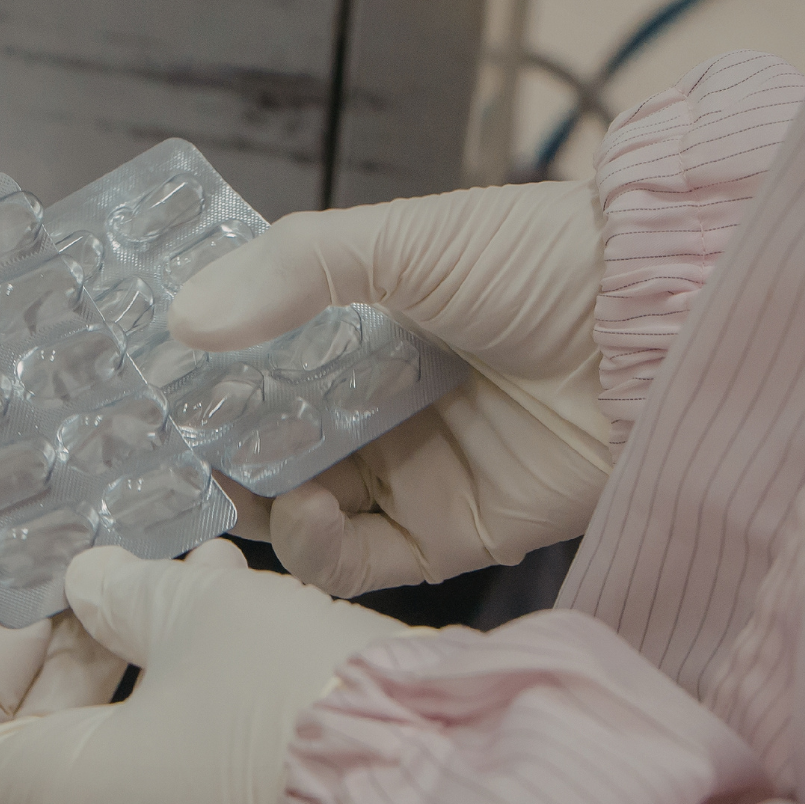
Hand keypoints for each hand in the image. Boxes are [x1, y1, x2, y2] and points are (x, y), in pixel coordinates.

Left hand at [0, 540, 419, 803]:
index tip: (36, 607)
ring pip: (127, 793)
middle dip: (84, 657)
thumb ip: (129, 596)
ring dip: (158, 692)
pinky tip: (273, 674)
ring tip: (228, 602)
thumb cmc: (319, 719)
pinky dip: (206, 755)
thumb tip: (95, 585)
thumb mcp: (213, 618)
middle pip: (36, 767)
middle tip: (140, 584)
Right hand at [172, 182, 613, 597]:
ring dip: (256, 504)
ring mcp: (411, 472)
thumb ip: (295, 272)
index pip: (258, 366)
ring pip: (300, 510)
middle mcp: (378, 405)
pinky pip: (360, 562)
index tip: (140, 393)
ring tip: (238, 483)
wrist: (664, 327)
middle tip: (161, 459)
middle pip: (268, 446)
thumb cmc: (540, 262)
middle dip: (213, 456)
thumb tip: (184, 318)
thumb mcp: (404, 241)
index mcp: (362, 328)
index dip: (201, 383)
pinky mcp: (449, 534)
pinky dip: (317, 550)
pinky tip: (304, 514)